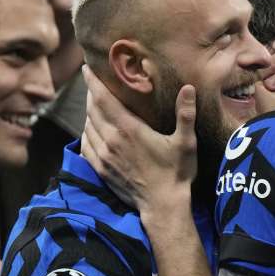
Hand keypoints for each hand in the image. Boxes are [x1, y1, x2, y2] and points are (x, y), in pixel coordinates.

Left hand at [80, 65, 196, 211]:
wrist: (162, 206)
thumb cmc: (176, 174)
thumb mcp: (186, 143)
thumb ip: (186, 114)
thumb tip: (189, 88)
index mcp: (129, 129)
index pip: (103, 99)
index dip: (93, 82)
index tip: (86, 68)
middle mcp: (111, 140)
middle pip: (92, 109)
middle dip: (91, 93)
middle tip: (93, 82)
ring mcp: (103, 156)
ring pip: (87, 126)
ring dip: (89, 112)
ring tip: (94, 103)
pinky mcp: (100, 169)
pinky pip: (85, 144)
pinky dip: (86, 132)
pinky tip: (91, 129)